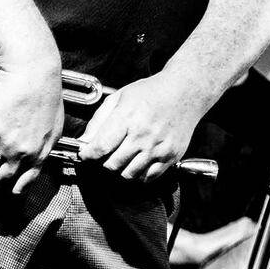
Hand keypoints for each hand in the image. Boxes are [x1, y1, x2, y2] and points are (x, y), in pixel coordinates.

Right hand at [0, 62, 64, 194]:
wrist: (33, 69)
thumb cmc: (46, 90)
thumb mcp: (54, 123)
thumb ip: (43, 143)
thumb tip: (34, 151)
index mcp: (38, 152)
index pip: (23, 183)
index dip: (11, 190)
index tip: (2, 189)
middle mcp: (20, 152)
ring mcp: (1, 142)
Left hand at [80, 72, 205, 181]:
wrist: (186, 91)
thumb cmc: (151, 92)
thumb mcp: (119, 98)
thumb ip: (98, 120)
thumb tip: (84, 141)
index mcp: (128, 118)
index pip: (100, 147)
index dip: (88, 155)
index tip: (86, 155)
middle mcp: (144, 135)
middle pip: (112, 164)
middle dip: (103, 162)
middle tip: (105, 155)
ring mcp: (159, 147)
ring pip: (129, 174)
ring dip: (120, 170)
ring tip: (121, 158)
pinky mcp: (171, 155)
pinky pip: (148, 177)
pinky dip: (138, 175)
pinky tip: (136, 163)